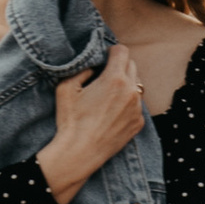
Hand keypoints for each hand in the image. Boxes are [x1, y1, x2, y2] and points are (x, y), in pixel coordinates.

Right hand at [37, 46, 145, 203]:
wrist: (80, 152)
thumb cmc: (71, 120)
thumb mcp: (66, 87)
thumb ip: (81, 70)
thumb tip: (92, 67)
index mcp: (114, 79)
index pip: (122, 51)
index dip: (112, 51)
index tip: (105, 58)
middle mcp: (131, 91)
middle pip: (132, 65)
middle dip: (120, 66)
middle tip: (105, 76)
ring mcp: (137, 108)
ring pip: (136, 86)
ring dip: (125, 85)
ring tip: (108, 96)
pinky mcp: (139, 122)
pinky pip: (137, 105)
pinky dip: (128, 104)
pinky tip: (112, 113)